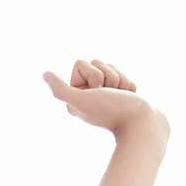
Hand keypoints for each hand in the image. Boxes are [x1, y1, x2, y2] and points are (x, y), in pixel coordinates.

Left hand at [43, 59, 169, 141]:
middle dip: (108, 75)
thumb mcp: (82, 99)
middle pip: (97, 62)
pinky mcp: (120, 95)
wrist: (141, 123)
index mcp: (74, 96)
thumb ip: (61, 90)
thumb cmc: (112, 111)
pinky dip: (129, 85)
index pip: (81, 63)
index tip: (97, 92)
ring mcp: (105, 95)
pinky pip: (124, 74)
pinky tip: (128, 99)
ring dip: (120, 79)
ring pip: (112, 67)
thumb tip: (44, 74)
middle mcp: (87, 96)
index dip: (92, 74)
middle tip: (110, 95)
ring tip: (120, 97)